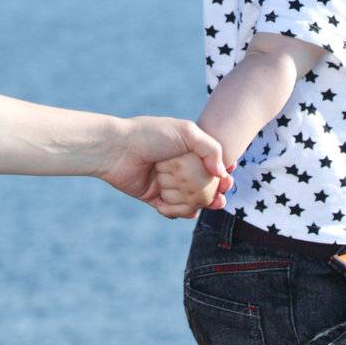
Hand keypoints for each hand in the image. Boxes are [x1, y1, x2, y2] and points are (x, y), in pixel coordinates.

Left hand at [98, 117, 231, 218]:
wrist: (117, 150)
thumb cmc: (151, 136)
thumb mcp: (187, 132)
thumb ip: (210, 148)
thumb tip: (222, 172)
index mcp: (186, 149)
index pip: (211, 163)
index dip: (222, 173)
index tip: (228, 178)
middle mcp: (177, 166)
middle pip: (203, 185)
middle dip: (215, 193)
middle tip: (220, 198)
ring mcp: (166, 182)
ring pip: (189, 199)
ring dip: (198, 204)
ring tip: (206, 205)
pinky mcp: (153, 196)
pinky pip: (171, 209)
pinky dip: (178, 212)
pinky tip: (186, 211)